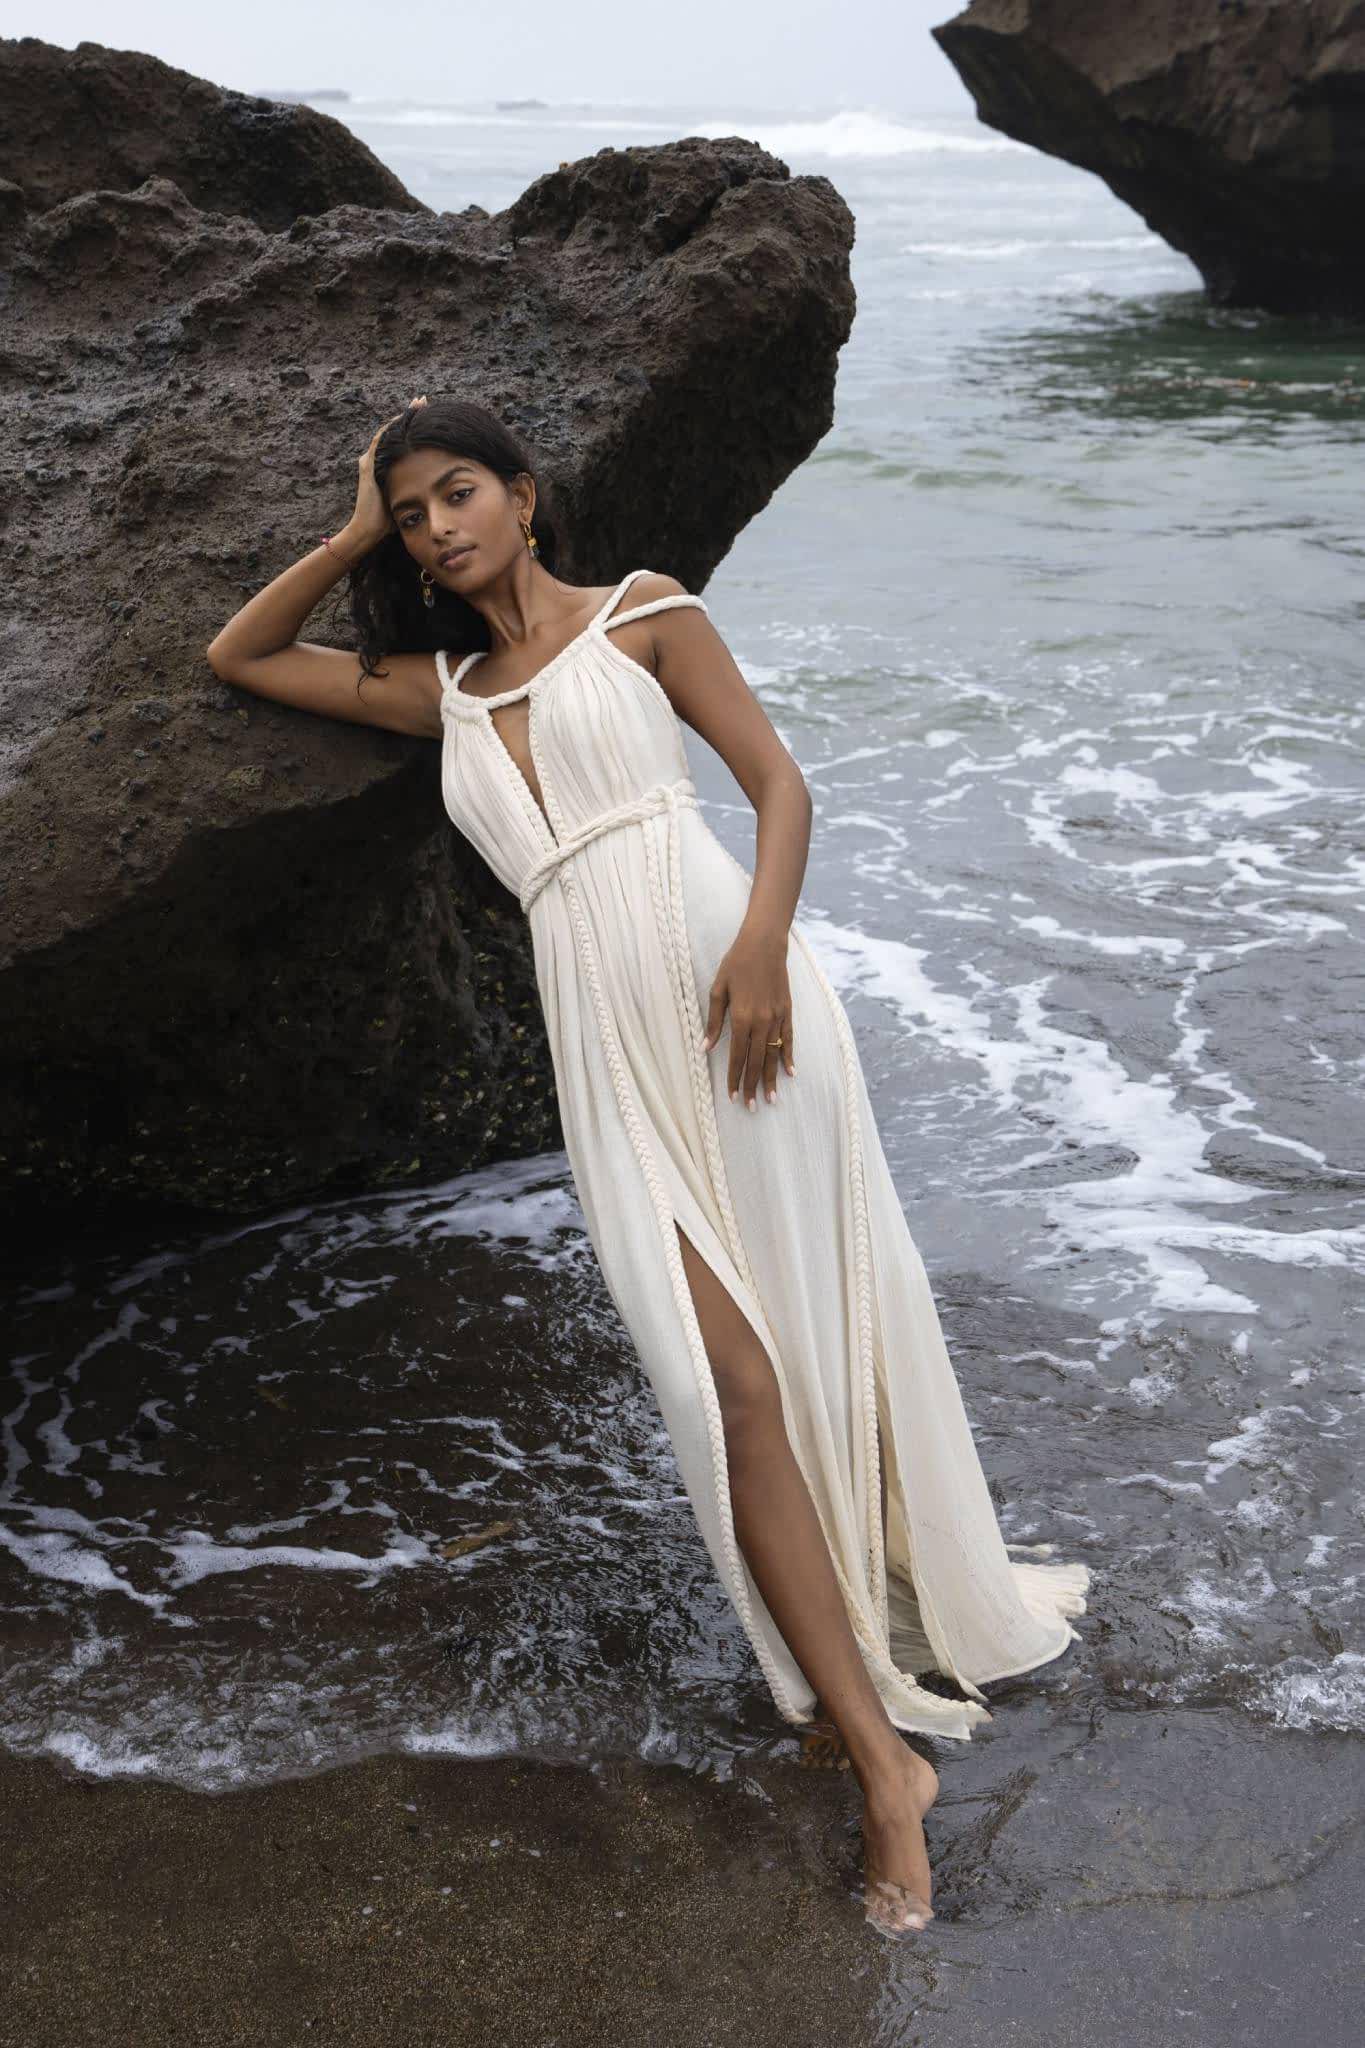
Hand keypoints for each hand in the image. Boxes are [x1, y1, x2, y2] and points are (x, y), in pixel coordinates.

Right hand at [344, 395, 427, 554]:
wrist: (368, 531)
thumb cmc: (386, 521)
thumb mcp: (402, 498)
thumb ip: (411, 488)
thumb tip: (431, 487)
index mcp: (381, 466)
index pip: (397, 440)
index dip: (410, 426)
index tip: (426, 414)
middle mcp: (373, 459)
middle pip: (393, 431)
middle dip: (408, 416)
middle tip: (423, 400)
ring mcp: (369, 461)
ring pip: (387, 431)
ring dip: (402, 417)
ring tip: (418, 404)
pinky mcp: (368, 466)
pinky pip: (381, 442)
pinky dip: (392, 429)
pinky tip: (404, 419)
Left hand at [701, 928, 794, 1108]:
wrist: (764, 944)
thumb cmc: (736, 963)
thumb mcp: (717, 989)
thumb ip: (713, 1020)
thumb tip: (705, 1047)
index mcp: (741, 1017)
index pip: (738, 1055)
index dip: (735, 1078)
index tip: (733, 1096)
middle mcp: (761, 1021)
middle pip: (757, 1061)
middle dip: (753, 1085)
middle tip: (751, 1107)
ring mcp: (777, 1017)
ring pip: (774, 1055)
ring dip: (772, 1078)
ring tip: (771, 1099)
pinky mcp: (788, 1011)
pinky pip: (789, 1039)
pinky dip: (789, 1057)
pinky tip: (790, 1073)